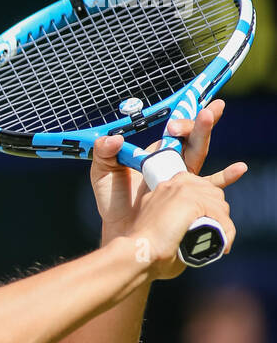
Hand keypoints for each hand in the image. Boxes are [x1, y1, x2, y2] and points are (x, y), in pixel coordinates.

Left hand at [90, 99, 246, 243]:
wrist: (122, 233)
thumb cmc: (114, 204)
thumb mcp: (102, 174)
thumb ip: (103, 153)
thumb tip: (114, 138)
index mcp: (156, 153)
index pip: (171, 132)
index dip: (178, 124)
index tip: (173, 126)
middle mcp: (173, 163)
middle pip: (191, 138)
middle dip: (201, 122)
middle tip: (211, 109)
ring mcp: (183, 180)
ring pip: (199, 154)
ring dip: (207, 136)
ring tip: (215, 118)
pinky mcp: (189, 199)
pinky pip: (210, 187)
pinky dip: (226, 178)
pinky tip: (239, 169)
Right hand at [127, 164, 238, 279]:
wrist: (138, 255)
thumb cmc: (147, 255)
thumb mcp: (161, 231)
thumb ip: (176, 226)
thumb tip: (194, 237)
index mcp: (166, 188)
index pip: (198, 184)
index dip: (212, 195)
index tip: (222, 205)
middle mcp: (175, 184)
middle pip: (212, 191)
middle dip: (219, 213)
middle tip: (218, 236)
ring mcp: (183, 190)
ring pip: (218, 202)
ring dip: (224, 224)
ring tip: (220, 244)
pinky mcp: (191, 201)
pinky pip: (219, 213)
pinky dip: (226, 230)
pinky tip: (224, 244)